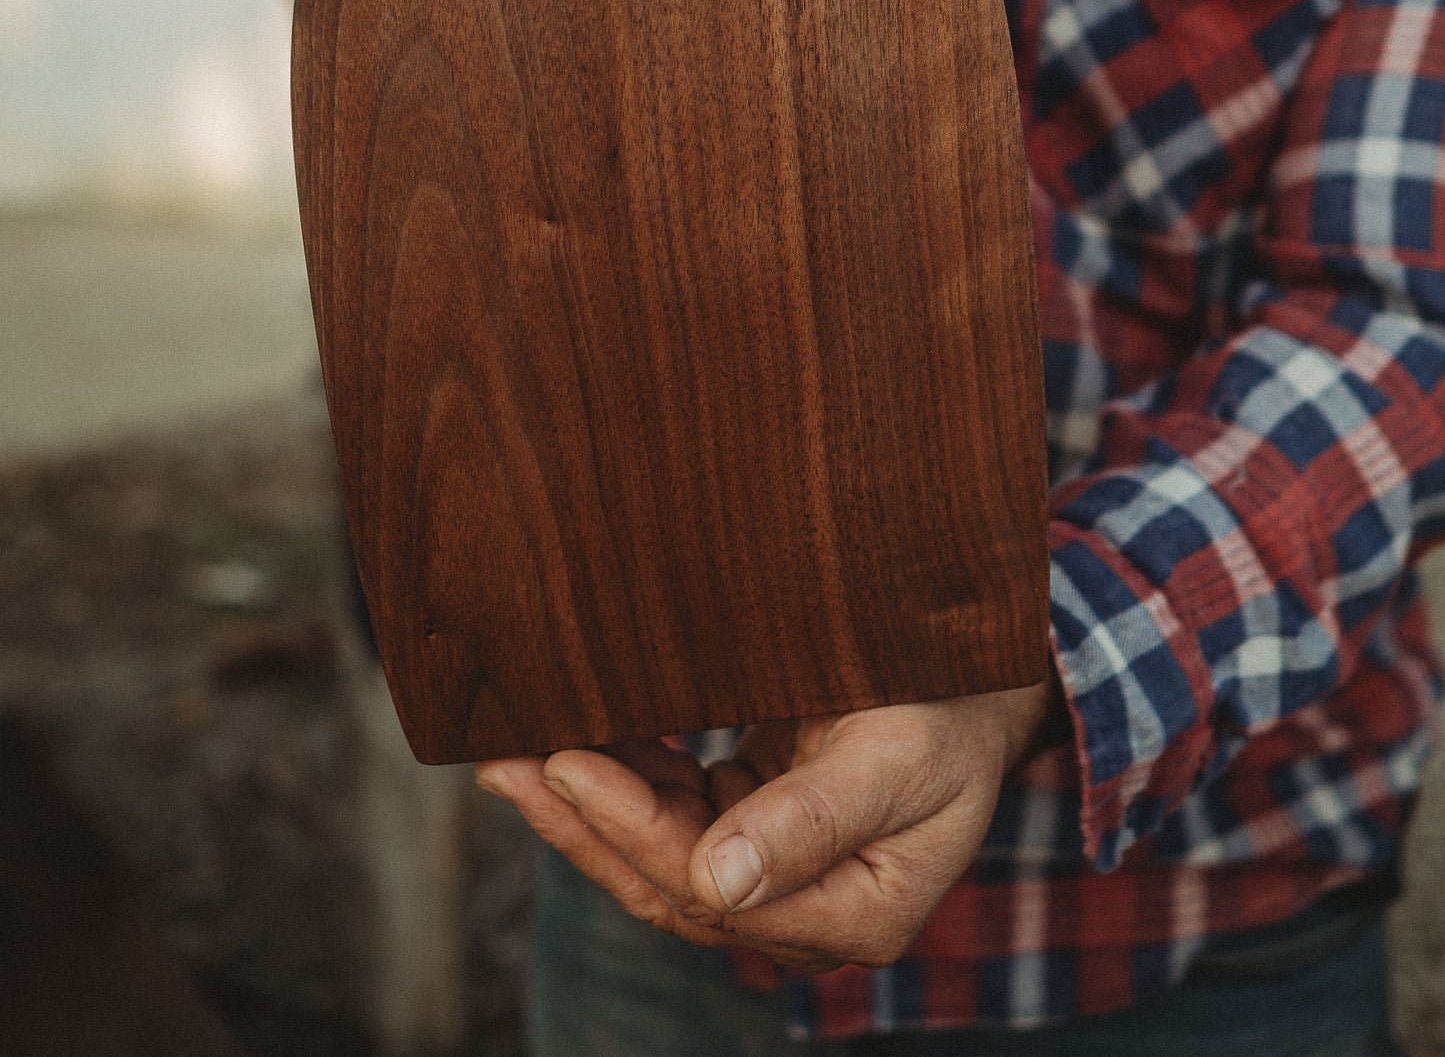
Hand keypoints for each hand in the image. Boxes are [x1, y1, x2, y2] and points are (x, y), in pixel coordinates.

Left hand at [476, 683, 1050, 971]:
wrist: (993, 679)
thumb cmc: (957, 708)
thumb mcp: (898, 757)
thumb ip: (810, 822)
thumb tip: (715, 883)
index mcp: (850, 914)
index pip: (709, 888)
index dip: (629, 827)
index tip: (563, 762)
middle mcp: (808, 909)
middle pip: (669, 881)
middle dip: (581, 823)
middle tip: (504, 762)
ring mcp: (783, 871)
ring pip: (662, 850)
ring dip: (588, 803)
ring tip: (514, 750)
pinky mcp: (763, 822)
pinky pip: (679, 810)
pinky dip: (628, 775)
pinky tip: (579, 738)